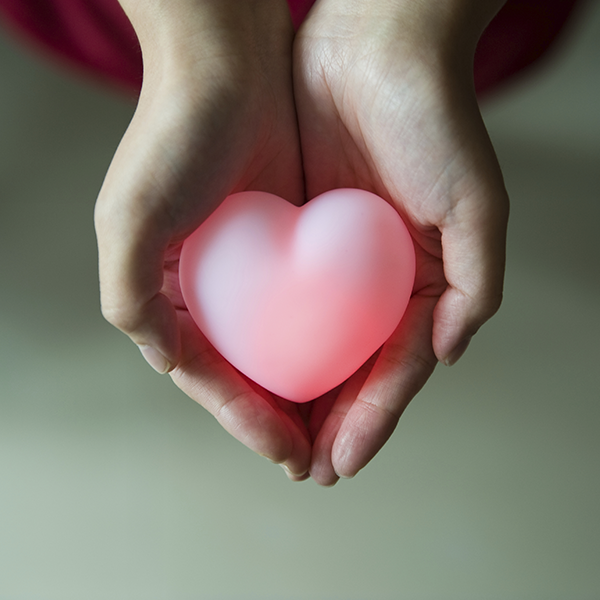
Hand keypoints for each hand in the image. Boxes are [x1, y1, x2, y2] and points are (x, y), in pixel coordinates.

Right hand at [95, 0, 310, 477]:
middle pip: (251, 375)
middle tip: (324, 463)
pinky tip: (356, 368)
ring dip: (313, 395)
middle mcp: (213, 291)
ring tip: (344, 435)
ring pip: (287, 351)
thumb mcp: (130, 218)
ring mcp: (255, 271)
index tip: (291, 455)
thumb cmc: (175, 135)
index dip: (248, 422)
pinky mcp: (290, 245)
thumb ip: (132, 297)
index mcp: (169, 295)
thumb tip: (165, 361)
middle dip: (284, 424)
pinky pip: (314, 308)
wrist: (228, 67)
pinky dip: (331, 343)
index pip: (211, 379)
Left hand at [294, 0, 509, 484]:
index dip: (373, 419)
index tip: (342, 462)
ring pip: (314, 345)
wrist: (374, 49)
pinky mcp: (298, 236)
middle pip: (353, 369)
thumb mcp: (474, 204)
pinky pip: (280, 301)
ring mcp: (335, 263)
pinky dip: (269, 340)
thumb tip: (446, 355)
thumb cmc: (432, 120)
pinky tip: (251, 371)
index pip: (397, 368)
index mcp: (422, 283)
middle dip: (333, 422)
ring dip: (298, 395)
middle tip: (307, 469)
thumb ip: (474, 284)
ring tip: (276, 440)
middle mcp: (377, 281)